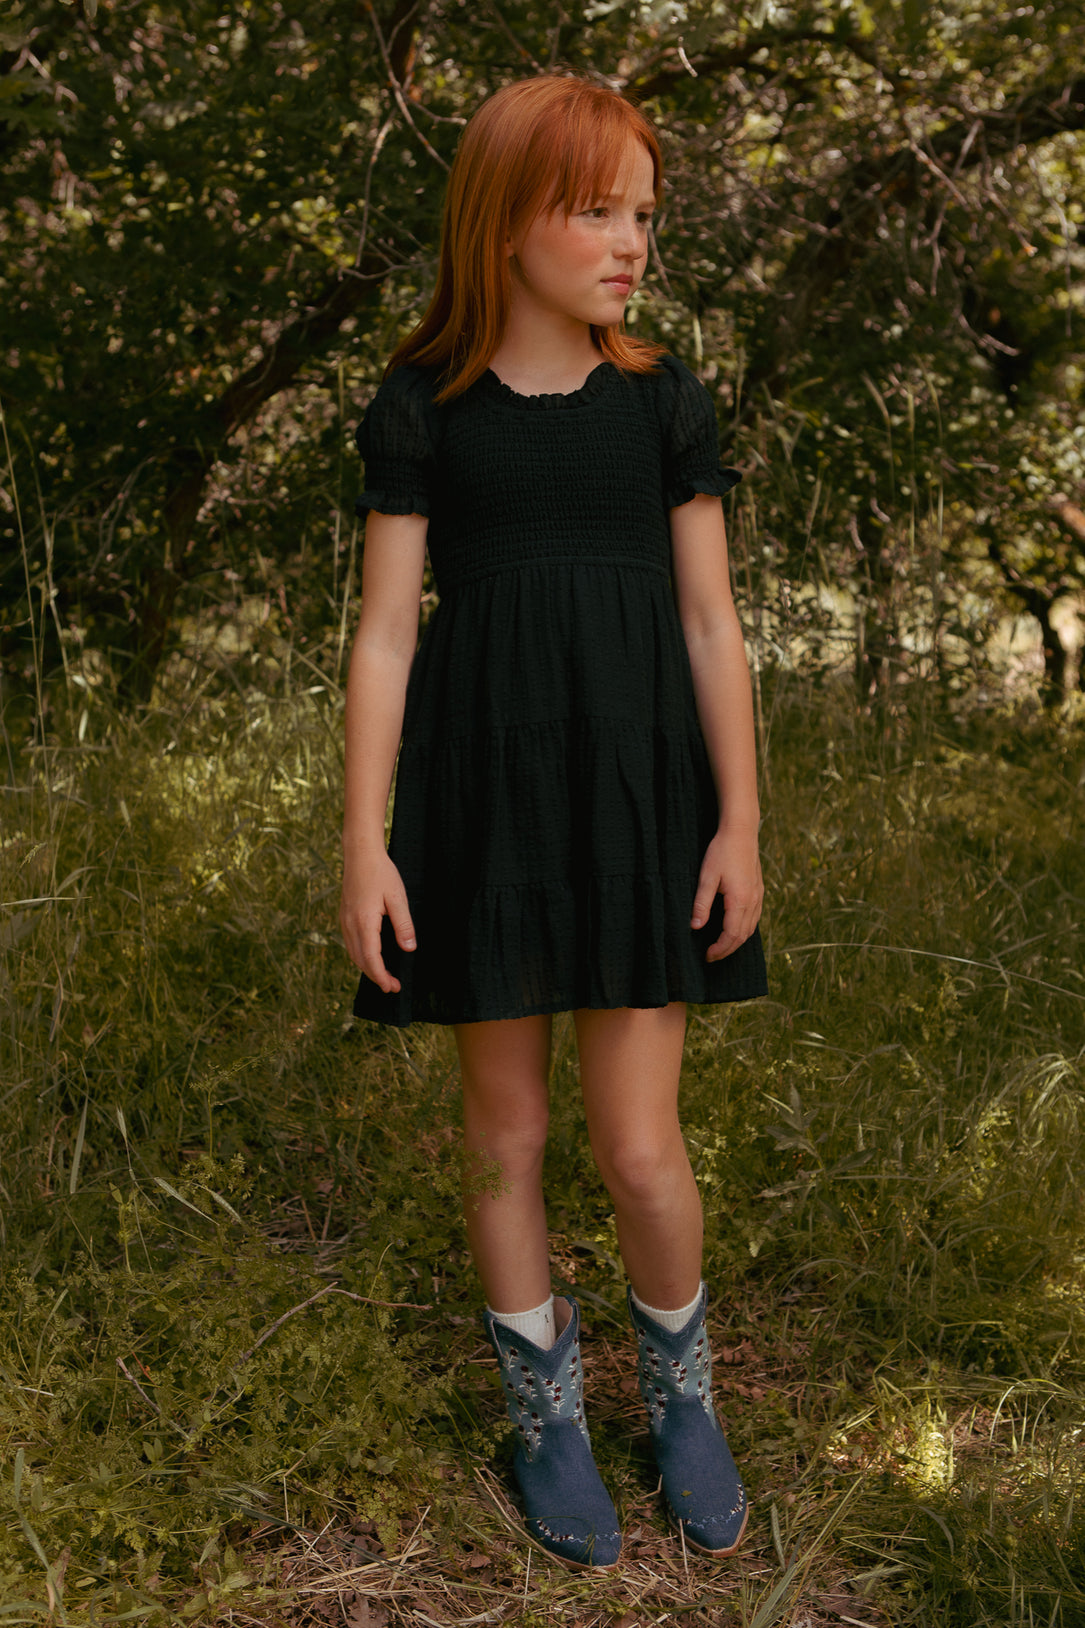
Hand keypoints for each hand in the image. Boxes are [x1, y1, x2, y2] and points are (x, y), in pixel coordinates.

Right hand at [339, 849, 415, 992]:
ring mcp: (344, 920)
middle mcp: (350, 925)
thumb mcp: (398, 898)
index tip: (392, 987)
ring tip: (383, 975)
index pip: (371, 959)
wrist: (360, 854)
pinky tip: (371, 956)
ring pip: (353, 953)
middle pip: (360, 961)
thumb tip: (409, 949)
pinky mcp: (344, 916)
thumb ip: (403, 925)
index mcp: (364, 922)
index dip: (381, 977)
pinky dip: (360, 956)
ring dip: (367, 968)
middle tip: (392, 986)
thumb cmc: (381, 873)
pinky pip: (350, 943)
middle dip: (376, 976)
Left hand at [691, 827, 763, 961]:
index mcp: (740, 901)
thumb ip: (701, 904)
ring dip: (736, 942)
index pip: (731, 935)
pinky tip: (734, 929)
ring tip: (721, 947)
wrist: (741, 832)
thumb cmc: (721, 852)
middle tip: (711, 956)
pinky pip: (754, 918)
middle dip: (727, 950)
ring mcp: (758, 897)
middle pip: (743, 936)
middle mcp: (753, 902)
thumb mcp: (707, 877)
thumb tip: (695, 927)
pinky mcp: (759, 891)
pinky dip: (744, 930)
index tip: (707, 956)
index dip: (719, 949)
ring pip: (751, 929)